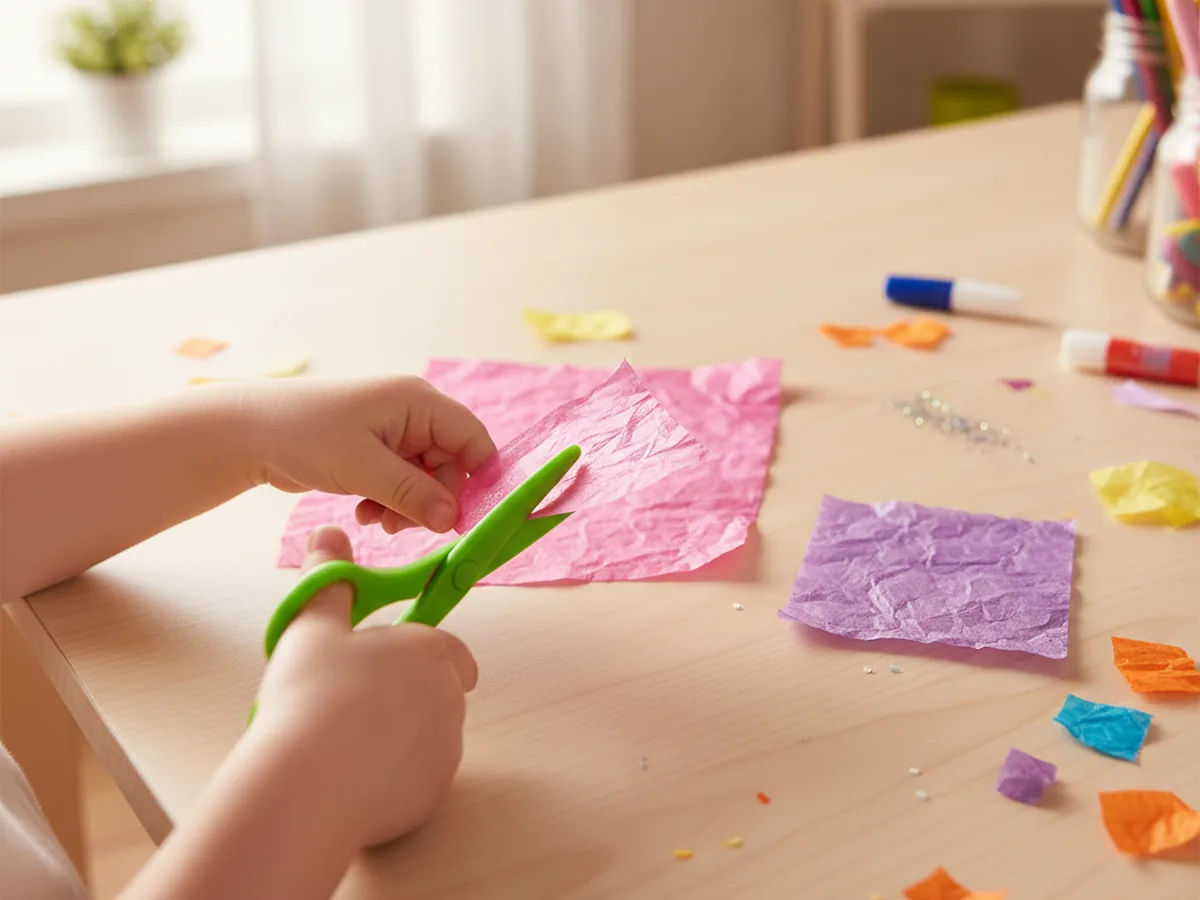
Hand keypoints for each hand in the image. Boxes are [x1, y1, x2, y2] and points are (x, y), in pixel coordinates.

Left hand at [242, 376, 495, 532]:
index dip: (478, 479)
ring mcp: (393, 434)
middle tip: (404, 526)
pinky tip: (363, 512)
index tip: (468, 518)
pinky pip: (401, 484)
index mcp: (418, 402)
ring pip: (426, 480)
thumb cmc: (303, 434)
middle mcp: (411, 414)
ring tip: (377, 521)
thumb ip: (412, 494)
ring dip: (409, 507)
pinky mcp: (375, 453)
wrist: (247, 433)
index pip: (473, 439)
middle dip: (433, 500)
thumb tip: (451, 520)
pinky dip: (390, 503)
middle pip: (451, 465)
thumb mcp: (362, 468)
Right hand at [253, 526, 477, 847]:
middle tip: (344, 704)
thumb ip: (327, 579)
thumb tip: (328, 534)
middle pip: (433, 694)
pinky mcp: (433, 795)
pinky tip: (346, 779)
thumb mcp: (313, 626)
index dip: (411, 657)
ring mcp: (446, 749)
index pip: (446, 649)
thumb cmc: (311, 694)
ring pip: (424, 739)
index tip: (375, 666)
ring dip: (393, 739)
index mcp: (430, 650)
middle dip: (399, 698)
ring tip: (339, 743)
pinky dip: (388, 779)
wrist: (308, 783)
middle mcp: (451, 697)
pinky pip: (413, 780)